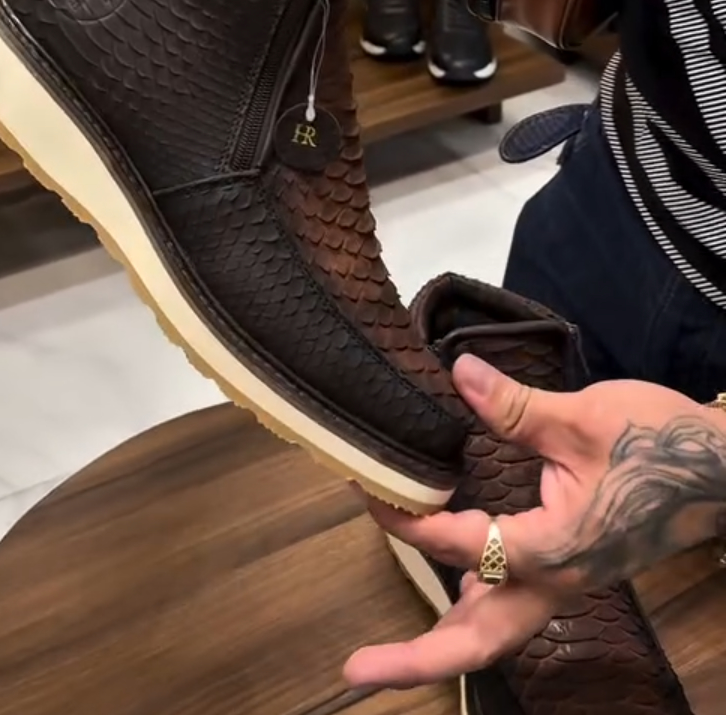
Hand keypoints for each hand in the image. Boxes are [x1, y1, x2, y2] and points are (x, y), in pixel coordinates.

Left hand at [343, 354, 725, 694]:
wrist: (718, 469)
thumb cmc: (659, 445)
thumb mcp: (584, 418)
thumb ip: (515, 406)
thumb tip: (458, 371)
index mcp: (552, 548)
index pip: (460, 545)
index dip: (407, 520)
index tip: (370, 491)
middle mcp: (552, 581)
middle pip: (477, 640)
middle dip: (415, 660)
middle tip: (355, 673)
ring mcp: (560, 583)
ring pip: (493, 632)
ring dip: (438, 646)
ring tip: (383, 660)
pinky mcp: (565, 571)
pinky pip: (508, 607)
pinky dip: (469, 613)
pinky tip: (447, 593)